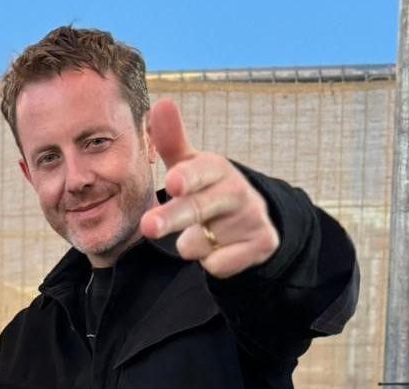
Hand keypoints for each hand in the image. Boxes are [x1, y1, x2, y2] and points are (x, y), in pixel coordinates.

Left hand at [140, 98, 279, 278]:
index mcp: (215, 168)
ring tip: (202, 234)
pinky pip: (220, 264)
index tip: (172, 182)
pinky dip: (212, 262)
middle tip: (148, 226)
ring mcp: (251, 218)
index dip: (188, 177)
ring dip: (192, 245)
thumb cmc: (207, 188)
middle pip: (198, 208)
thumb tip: (162, 103)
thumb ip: (172, 140)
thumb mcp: (190, 165)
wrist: (252, 219)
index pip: (201, 170)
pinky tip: (220, 250)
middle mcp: (236, 191)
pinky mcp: (261, 244)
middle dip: (173, 217)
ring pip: (204, 242)